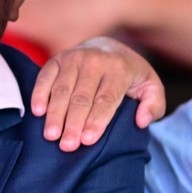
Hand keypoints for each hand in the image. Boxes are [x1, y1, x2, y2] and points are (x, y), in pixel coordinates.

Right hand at [31, 36, 164, 150]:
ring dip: (55, 114)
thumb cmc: (128, 75)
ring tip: (51, 136)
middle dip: (74, 123)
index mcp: (119, 68)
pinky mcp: (56, 59)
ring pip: (62, 90)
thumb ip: (153, 105)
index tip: (87, 140)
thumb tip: (141, 121)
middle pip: (81, 97)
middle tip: (67, 146)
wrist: (108, 46)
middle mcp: (94, 61)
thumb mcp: (150, 86)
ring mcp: (72, 58)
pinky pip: (45, 77)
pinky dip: (39, 94)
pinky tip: (38, 112)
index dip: (96, 120)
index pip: (106, 99)